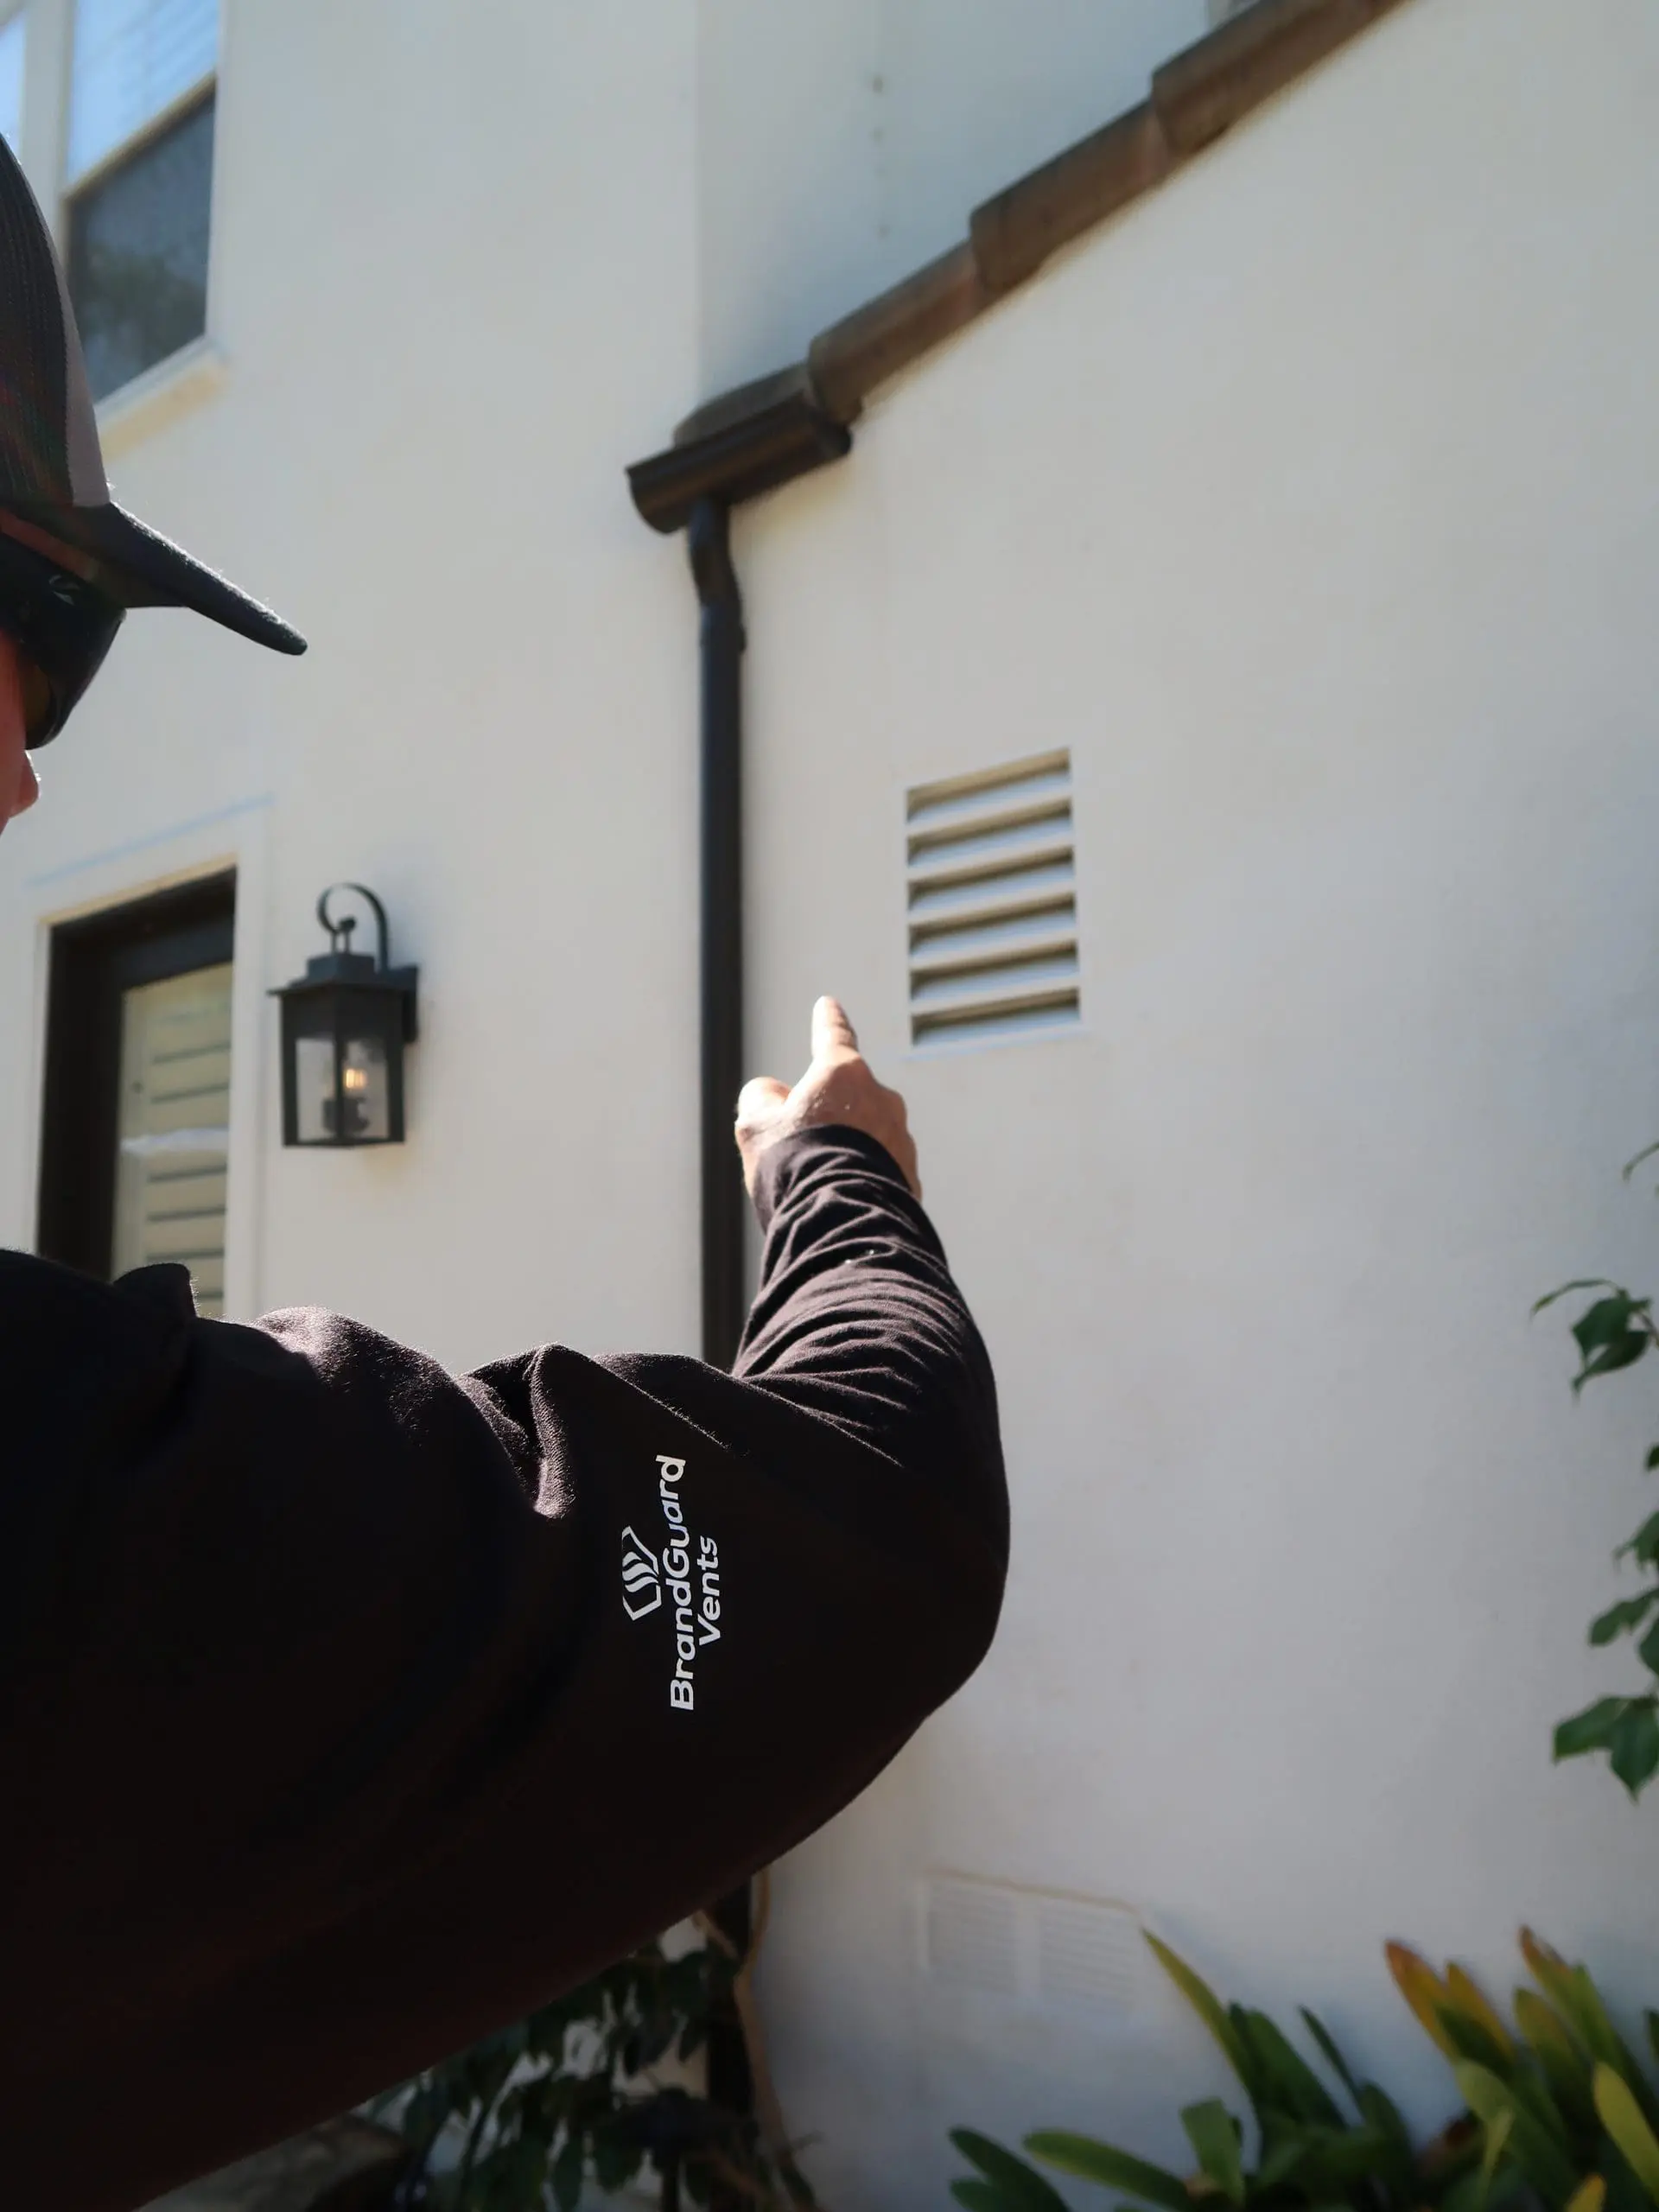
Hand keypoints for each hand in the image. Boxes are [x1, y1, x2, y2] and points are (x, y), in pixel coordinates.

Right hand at [735, 997, 920, 1200]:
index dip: (827, 1020)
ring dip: (846, 1153)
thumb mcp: (756, 1126)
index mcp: (843, 1075)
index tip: (828, 1005)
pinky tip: (842, 1202)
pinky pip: (880, 1171)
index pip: (833, 1036)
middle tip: (799, 1150)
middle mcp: (881, 1099)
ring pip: (866, 1138)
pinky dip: (863, 1180)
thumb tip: (774, 1094)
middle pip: (847, 1099)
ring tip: (819, 1186)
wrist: (840, 1220)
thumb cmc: (794, 1166)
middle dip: (827, 1117)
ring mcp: (901, 1139)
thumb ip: (762, 1098)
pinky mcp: (912, 1177)